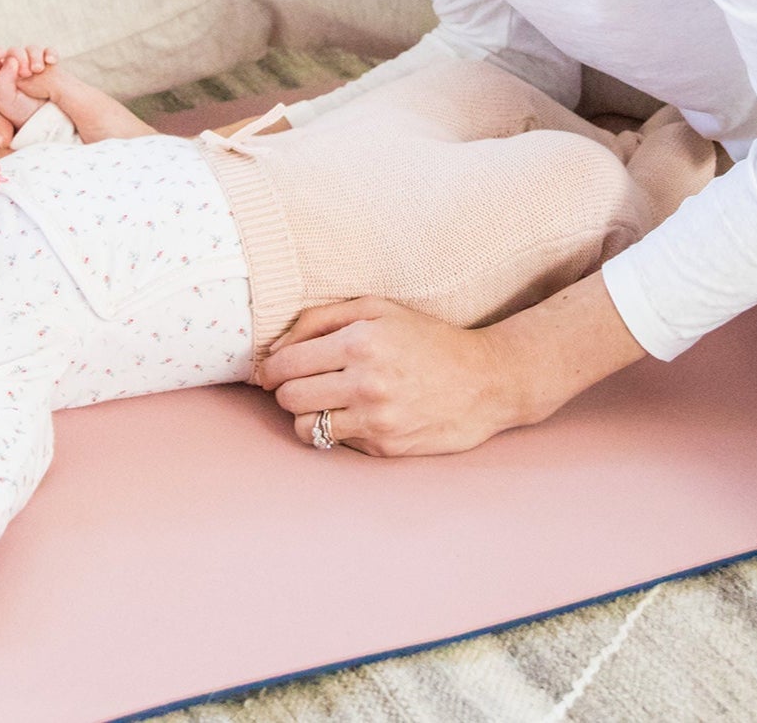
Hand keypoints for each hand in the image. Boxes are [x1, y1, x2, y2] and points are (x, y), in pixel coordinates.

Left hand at [0, 45, 57, 153]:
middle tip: (26, 72)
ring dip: (35, 55)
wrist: (45, 124)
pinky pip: (49, 53)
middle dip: (19, 58)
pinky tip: (52, 61)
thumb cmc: (20, 115)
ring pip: (32, 49)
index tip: (0, 54)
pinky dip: (50, 53)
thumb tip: (10, 60)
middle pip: (14, 52)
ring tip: (38, 69)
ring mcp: (32, 66)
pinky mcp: (49, 66)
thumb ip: (2, 81)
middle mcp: (14, 68)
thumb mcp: (4, 101)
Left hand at [252, 296, 523, 456]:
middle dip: (287, 390)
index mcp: (360, 343)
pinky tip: (357, 414)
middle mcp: (366, 383)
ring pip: (305, 427)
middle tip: (302, 383)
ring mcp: (376, 420)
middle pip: (289, 397)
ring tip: (325, 402)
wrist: (486, 380)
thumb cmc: (426, 338)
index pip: (285, 365)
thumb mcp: (376, 309)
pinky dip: (338, 430)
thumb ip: (319, 319)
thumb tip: (274, 349)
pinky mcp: (385, 448)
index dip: (270, 369)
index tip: (270, 371)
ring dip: (307, 414)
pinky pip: (336, 443)